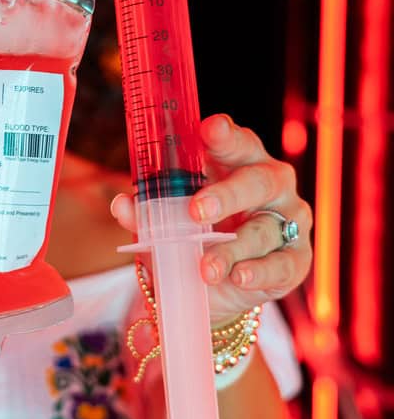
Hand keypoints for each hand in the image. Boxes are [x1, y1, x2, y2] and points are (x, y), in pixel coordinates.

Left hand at [110, 113, 312, 324]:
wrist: (212, 288)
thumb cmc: (191, 235)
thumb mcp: (165, 223)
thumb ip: (146, 213)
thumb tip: (122, 204)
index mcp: (240, 161)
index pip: (237, 141)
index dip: (225, 135)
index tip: (209, 130)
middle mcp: (272, 184)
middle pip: (258, 180)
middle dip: (227, 194)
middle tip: (196, 210)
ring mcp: (289, 221)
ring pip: (264, 229)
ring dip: (232, 249)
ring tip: (206, 268)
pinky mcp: (296, 259)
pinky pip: (282, 264)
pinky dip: (259, 272)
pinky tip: (239, 276)